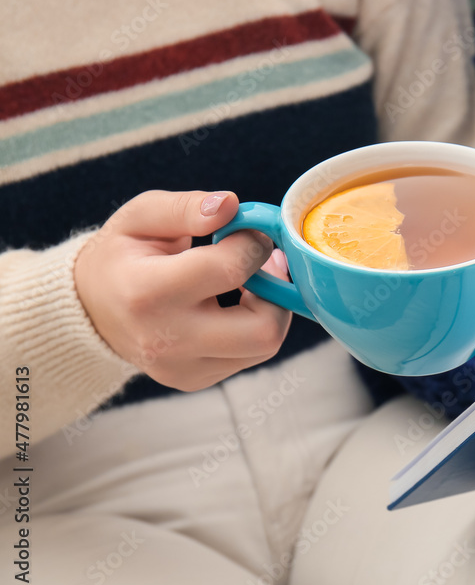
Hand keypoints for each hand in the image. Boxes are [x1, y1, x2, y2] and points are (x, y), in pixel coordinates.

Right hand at [75, 190, 291, 391]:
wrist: (89, 308)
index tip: (248, 231)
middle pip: (262, 329)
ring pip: (264, 346)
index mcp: (147, 292)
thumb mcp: (141, 217)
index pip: (229, 269)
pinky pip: (249, 357)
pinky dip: (253, 327)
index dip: (253, 242)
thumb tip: (230, 205)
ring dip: (270, 309)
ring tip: (252, 281)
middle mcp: (167, 339)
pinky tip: (234, 304)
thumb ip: (186, 207)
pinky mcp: (194, 380)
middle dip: (276, 289)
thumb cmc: (121, 255)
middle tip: (265, 264)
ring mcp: (181, 368)